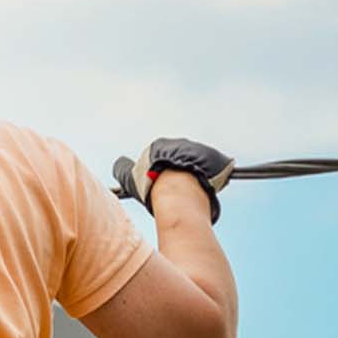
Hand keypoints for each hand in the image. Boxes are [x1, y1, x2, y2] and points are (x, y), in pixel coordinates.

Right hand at [112, 137, 235, 223]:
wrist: (180, 190)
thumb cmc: (153, 185)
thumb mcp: (131, 177)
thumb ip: (124, 169)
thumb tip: (120, 164)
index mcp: (160, 146)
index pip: (159, 159)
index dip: (158, 175)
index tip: (159, 187)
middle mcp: (181, 143)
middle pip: (179, 160)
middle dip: (178, 173)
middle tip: (174, 192)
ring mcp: (200, 150)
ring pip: (197, 165)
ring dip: (194, 177)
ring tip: (190, 194)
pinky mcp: (217, 159)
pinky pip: (215, 170)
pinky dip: (211, 180)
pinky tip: (203, 191)